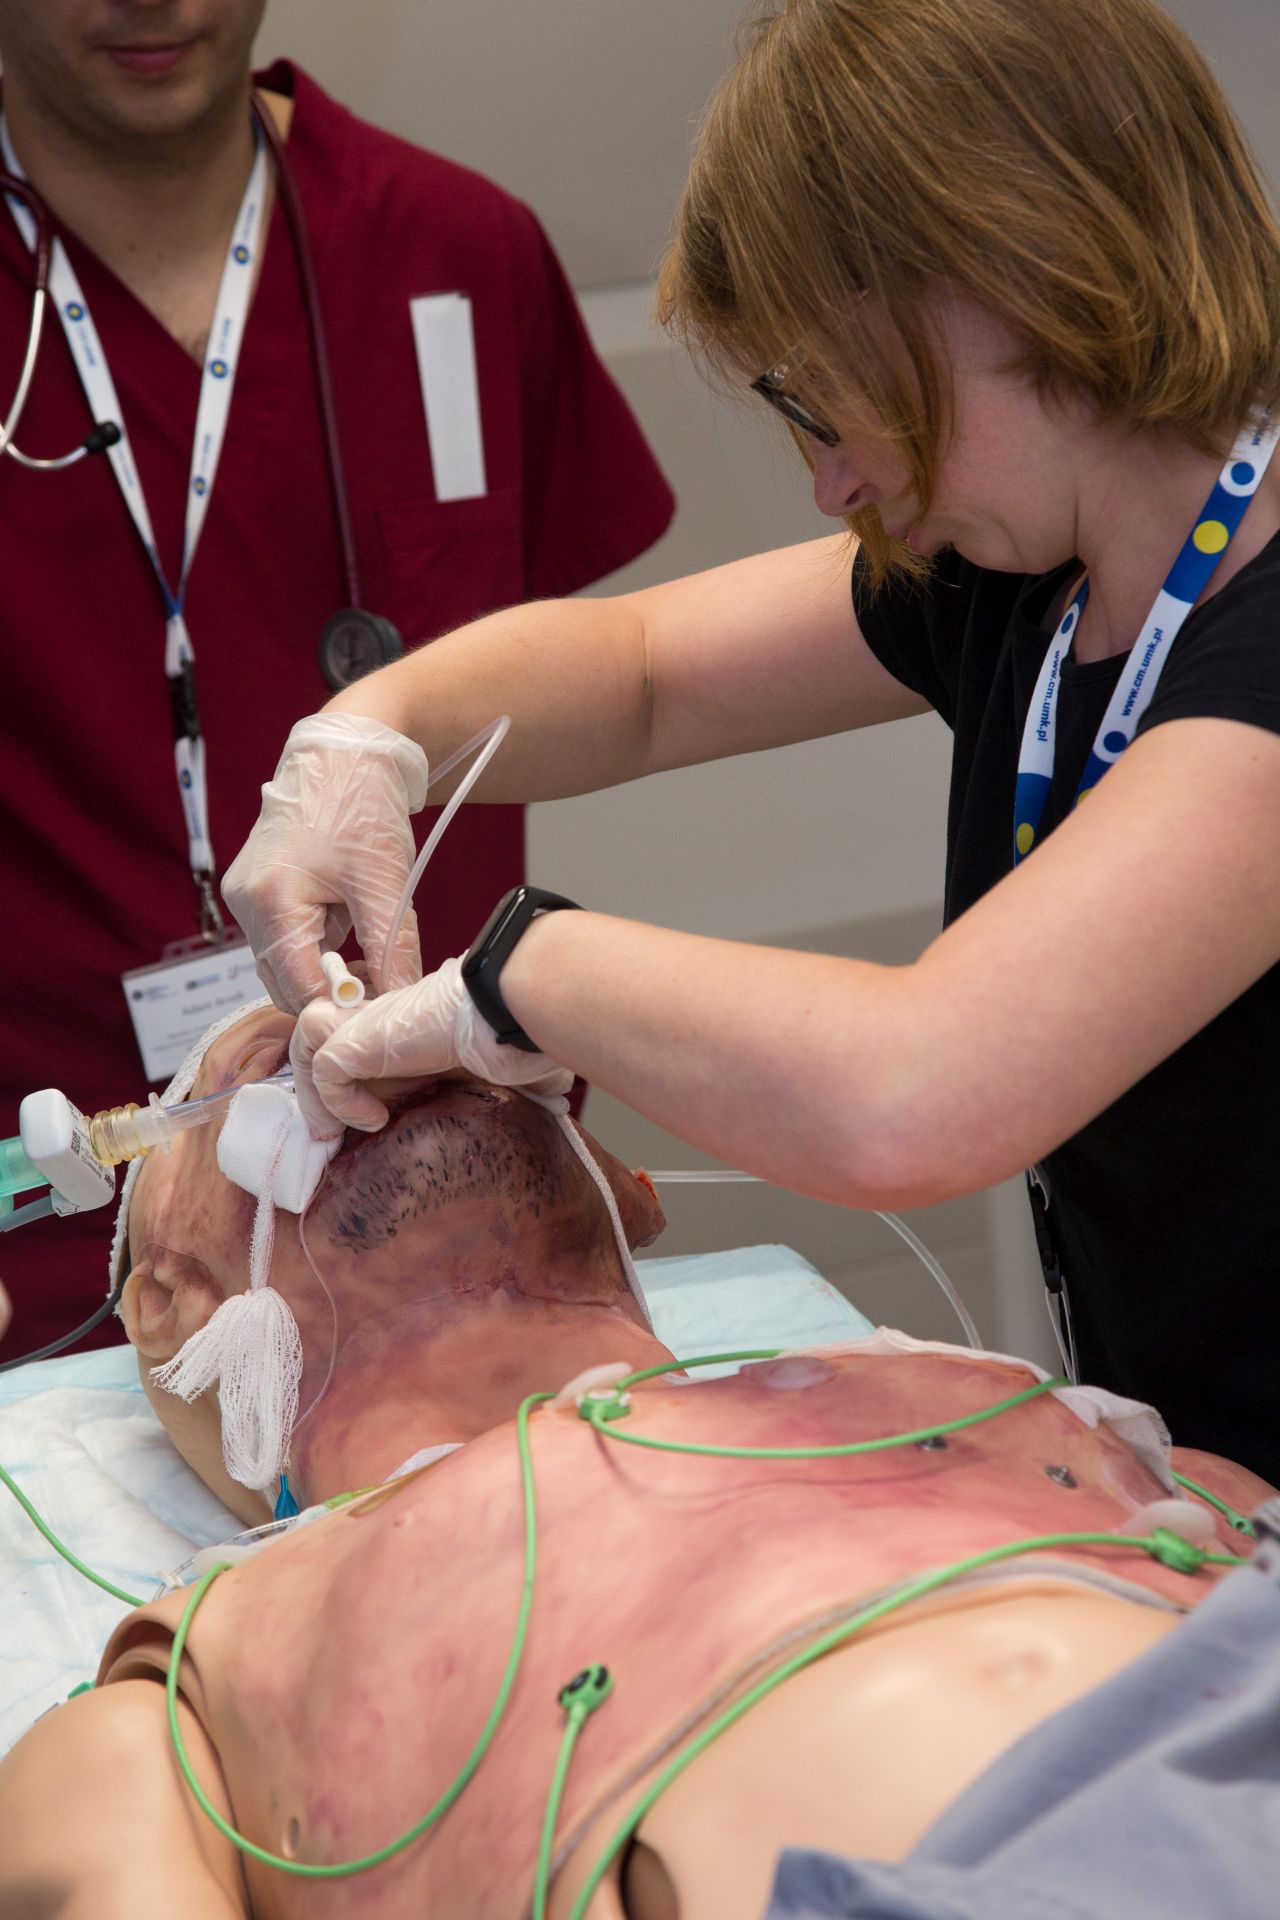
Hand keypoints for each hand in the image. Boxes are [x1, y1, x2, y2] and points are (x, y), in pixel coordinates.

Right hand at [222, 714, 429, 1012]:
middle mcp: (246, 903)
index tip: (380, 1008)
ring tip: (365, 930)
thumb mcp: (385, 882)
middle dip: (332, 987)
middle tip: (381, 975)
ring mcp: (246, 897)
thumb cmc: (361, 804)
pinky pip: (285, 937)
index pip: (299, 987)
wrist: (345, 753)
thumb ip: (392, 949)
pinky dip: (318, 941)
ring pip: (286, 963)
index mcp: (270, 900)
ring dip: (327, 963)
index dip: (340, 1006)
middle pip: (285, 982)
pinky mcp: (257, 891)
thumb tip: (400, 1000)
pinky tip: (347, 915)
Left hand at [290, 956, 572, 1133]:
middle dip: (316, 1084)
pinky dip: (336, 1100)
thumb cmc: (515, 1030)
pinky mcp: (359, 1035)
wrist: (508, 1008)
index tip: (366, 1121)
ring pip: (307, 1041)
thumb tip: (555, 1100)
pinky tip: (371, 1118)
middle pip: (320, 1034)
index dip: (350, 1078)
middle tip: (332, 1133)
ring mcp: (368, 1022)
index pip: (357, 1041)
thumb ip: (512, 1079)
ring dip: (314, 1090)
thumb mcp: (506, 1065)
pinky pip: (324, 1067)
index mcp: (408, 1025)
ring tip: (338, 1131)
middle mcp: (382, 1018)